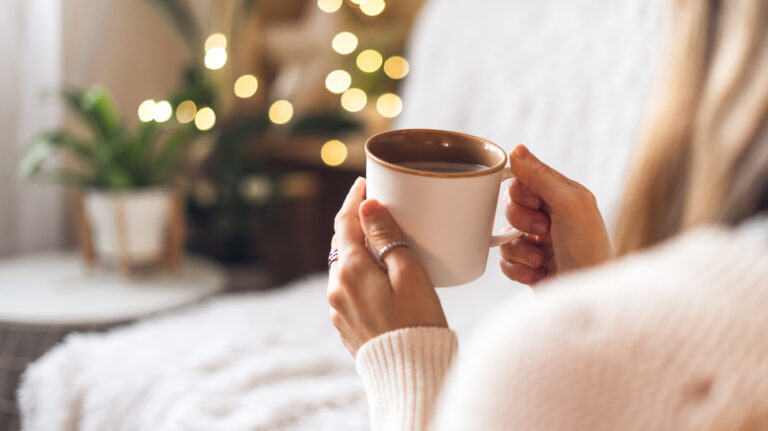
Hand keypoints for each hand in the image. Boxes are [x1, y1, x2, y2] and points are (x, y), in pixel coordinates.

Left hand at [327, 177, 447, 355]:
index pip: (345, 222)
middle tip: (377, 208)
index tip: (363, 183)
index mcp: (350, 270)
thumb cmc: (418, 322)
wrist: (410, 373)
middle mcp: (336, 287)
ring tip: (382, 242)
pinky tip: (378, 276)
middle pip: (342, 243)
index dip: (354, 199)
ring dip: (358, 251)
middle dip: (356, 224)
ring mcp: (337, 308)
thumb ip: (386, 237)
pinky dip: (360, 274)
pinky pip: (348, 288)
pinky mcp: (345, 324)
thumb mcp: (409, 273)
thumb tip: (367, 206)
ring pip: (344, 267)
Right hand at [500, 145, 611, 284]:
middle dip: (521, 221)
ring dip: (520, 249)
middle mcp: (550, 216)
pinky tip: (538, 274)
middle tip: (544, 231)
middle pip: (510, 205)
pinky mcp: (529, 266)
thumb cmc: (589, 248)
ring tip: (542, 260)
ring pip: (505, 235)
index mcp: (562, 196)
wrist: (589, 294)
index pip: (524, 179)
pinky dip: (518, 269)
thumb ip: (541, 176)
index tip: (538, 205)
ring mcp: (538, 243)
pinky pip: (504, 260)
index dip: (522, 193)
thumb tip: (516, 148)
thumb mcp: (569, 203)